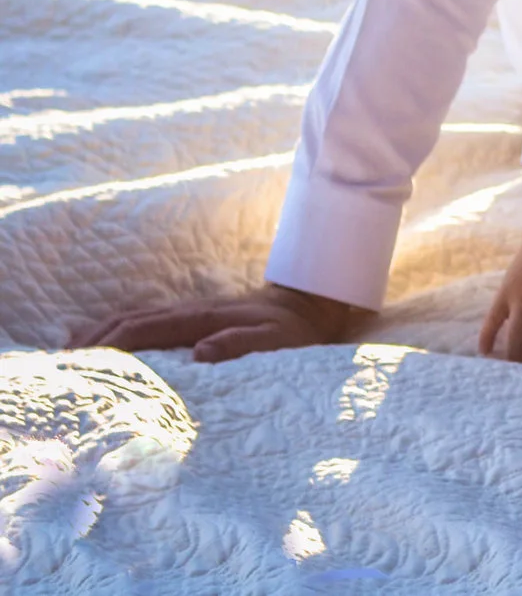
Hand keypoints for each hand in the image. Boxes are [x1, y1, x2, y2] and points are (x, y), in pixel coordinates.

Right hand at [69, 282, 362, 361]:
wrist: (310, 305)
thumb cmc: (293, 331)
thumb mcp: (277, 342)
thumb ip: (241, 345)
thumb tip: (200, 352)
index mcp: (201, 319)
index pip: (144, 329)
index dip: (111, 344)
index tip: (81, 363)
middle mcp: (189, 312)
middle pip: (129, 322)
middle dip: (94, 340)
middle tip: (62, 364)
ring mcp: (189, 313)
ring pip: (134, 319)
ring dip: (101, 334)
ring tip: (69, 352)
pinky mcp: (192, 319)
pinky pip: (146, 321)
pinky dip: (118, 329)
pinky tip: (102, 338)